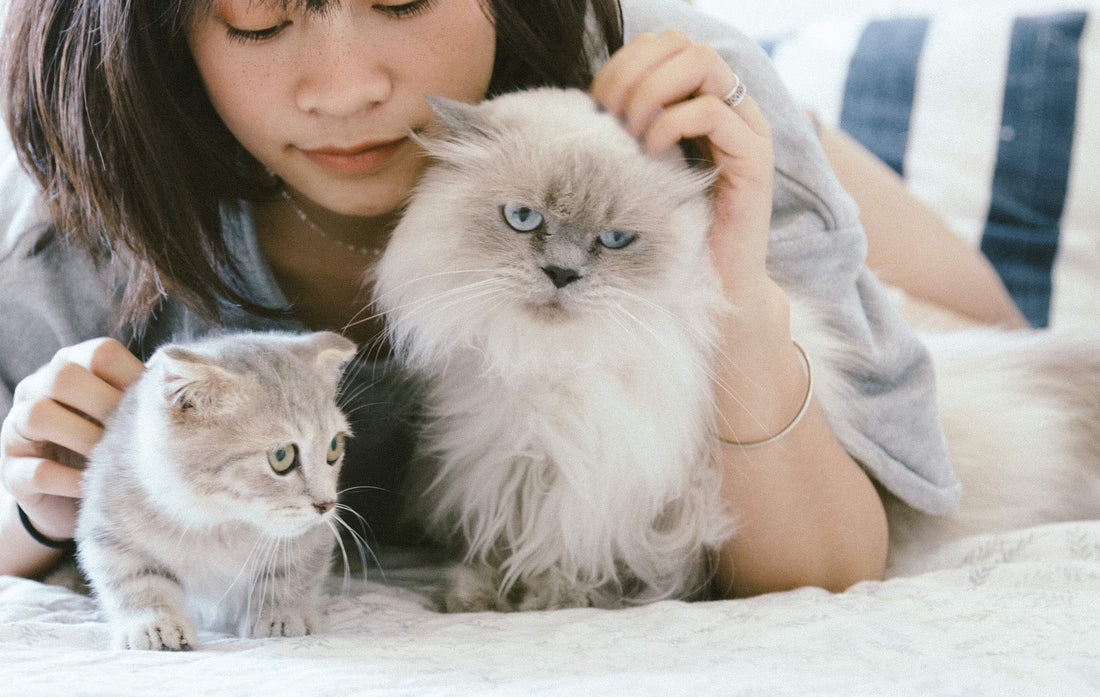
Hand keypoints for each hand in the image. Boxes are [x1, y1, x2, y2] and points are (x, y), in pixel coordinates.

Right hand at [1, 338, 143, 541]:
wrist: (71, 496)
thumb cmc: (110, 443)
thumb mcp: (125, 415)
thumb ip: (142, 398)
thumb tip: (181, 392)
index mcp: (71, 365)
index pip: (101, 353)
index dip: (132, 377)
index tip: (155, 408)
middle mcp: (36, 389)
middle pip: (63, 376)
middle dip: (106, 406)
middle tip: (133, 435)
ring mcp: (16, 428)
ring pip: (39, 415)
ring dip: (84, 439)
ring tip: (112, 460)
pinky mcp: (11, 471)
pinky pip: (36, 470)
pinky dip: (71, 479)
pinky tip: (94, 486)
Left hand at [589, 29, 775, 307]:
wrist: (716, 282)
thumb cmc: (673, 228)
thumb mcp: (642, 168)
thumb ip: (628, 129)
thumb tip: (588, 102)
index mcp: (702, 100)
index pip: (664, 43)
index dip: (625, 61)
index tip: (597, 102)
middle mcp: (729, 105)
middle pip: (682, 42)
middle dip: (634, 71)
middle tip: (610, 115)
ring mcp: (745, 127)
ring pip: (701, 63)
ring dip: (652, 90)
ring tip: (630, 131)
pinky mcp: (754, 157)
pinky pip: (712, 112)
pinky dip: (672, 123)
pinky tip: (651, 152)